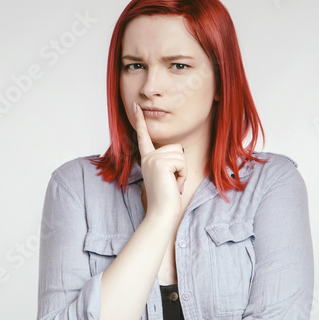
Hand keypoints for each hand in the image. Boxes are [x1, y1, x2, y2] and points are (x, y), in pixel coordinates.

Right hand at [134, 102, 186, 218]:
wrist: (162, 213)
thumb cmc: (167, 198)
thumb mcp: (166, 176)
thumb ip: (168, 162)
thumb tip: (179, 150)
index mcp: (147, 159)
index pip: (144, 137)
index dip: (141, 121)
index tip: (135, 106)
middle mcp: (148, 157)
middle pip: (176, 148)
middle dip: (181, 166)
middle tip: (172, 182)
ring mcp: (153, 159)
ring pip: (180, 154)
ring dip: (182, 171)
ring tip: (173, 184)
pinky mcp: (160, 163)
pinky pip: (182, 162)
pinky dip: (182, 175)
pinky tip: (174, 185)